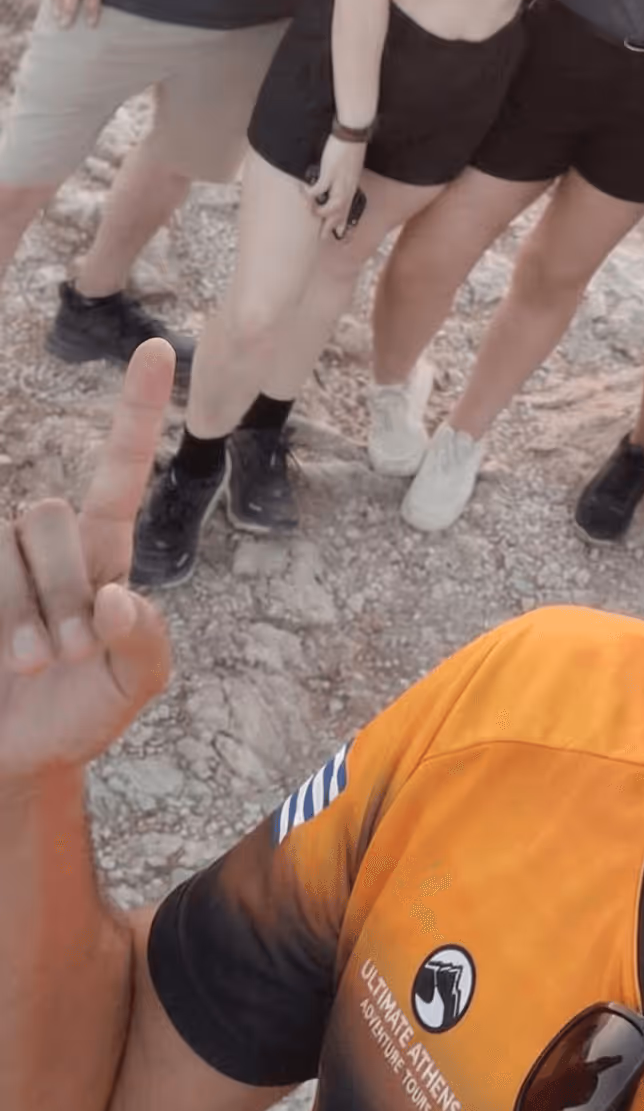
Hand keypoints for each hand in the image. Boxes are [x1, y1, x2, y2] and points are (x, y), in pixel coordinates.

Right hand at [0, 341, 174, 782]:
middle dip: (62, 587)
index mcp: (100, 552)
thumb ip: (145, 641)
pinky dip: (1, 615)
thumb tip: (118, 596)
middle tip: (69, 654)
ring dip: (26, 612)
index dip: (137, 410)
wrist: (18, 762)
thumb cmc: (82, 714)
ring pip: (7, 543)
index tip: (160, 347)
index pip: (119, 470)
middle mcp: (43, 544)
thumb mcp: (135, 685)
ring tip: (34, 666)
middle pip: (50, 514)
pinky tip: (2, 658)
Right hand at [309, 134, 366, 237]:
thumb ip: (345, 177)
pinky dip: (309, 194)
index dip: (344, 222)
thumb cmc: (350, 148)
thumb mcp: (351, 166)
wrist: (352, 133)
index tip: (340, 232)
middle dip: (330, 226)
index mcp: (352, 185)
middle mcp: (347, 187)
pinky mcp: (330, 173)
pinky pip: (318, 191)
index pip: (349, 208)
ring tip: (310, 210)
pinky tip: (302, 191)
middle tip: (321, 236)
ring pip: (332, 207)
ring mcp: (339, 181)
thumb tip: (338, 180)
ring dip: (320, 212)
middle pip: (340, 213)